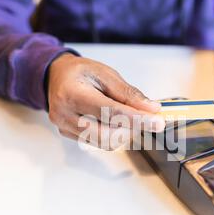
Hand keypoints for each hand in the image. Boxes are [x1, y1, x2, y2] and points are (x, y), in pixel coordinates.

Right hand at [47, 54, 164, 148]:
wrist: (55, 76)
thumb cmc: (80, 72)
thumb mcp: (105, 73)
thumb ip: (128, 93)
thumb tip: (151, 109)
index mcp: (72, 93)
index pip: (110, 112)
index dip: (137, 119)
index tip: (158, 122)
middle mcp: (65, 114)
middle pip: (107, 134)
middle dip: (131, 129)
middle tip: (147, 119)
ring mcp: (64, 127)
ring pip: (104, 142)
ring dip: (123, 132)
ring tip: (128, 116)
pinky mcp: (67, 134)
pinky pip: (97, 141)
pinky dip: (112, 133)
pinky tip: (112, 120)